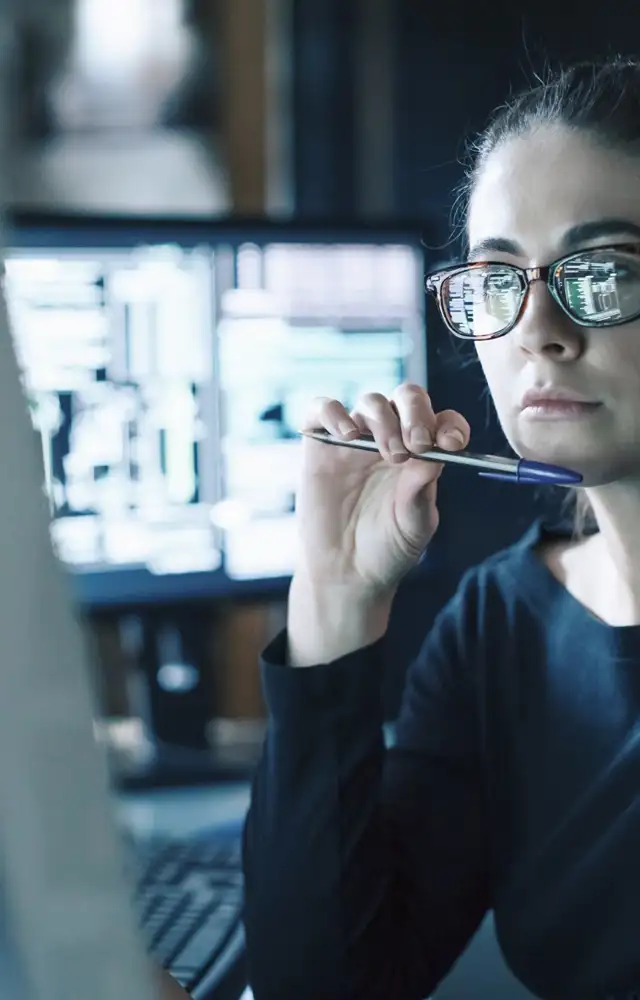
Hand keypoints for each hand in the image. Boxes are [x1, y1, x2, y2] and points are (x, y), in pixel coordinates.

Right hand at [295, 382, 469, 596]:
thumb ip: (422, 490)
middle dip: (416, 414)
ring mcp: (355, 440)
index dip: (449, 424)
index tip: (451, 443)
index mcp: (422, 455)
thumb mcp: (414, 524)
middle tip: (417, 443)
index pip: (442, 421)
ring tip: (388, 455)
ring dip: (384, 420)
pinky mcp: (321, 445)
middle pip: (407, 399)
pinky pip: (323, 409)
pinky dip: (334, 412)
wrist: (345, 573)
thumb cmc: (387, 549)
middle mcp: (391, 439)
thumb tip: (436, 453)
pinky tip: (346, 435)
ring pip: (372, 402)